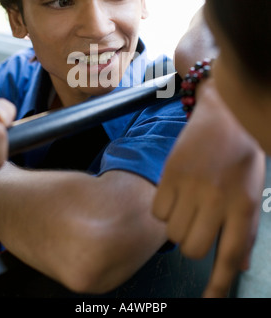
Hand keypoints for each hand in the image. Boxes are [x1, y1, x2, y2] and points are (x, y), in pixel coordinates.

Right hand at [153, 79, 265, 297]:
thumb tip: (241, 265)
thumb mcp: (254, 191)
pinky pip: (157, 211)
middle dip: (194, 244)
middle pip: (194, 249)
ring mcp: (190, 185)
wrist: (224, 112)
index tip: (209, 302)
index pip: (231, 256)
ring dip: (179, 226)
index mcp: (243, 205)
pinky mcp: (170, 174)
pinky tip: (175, 194)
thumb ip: (247, 230)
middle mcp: (216, 199)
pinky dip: (164, 210)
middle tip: (198, 225)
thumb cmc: (243, 153)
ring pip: (173, 232)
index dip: (218, 285)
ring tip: (188, 204)